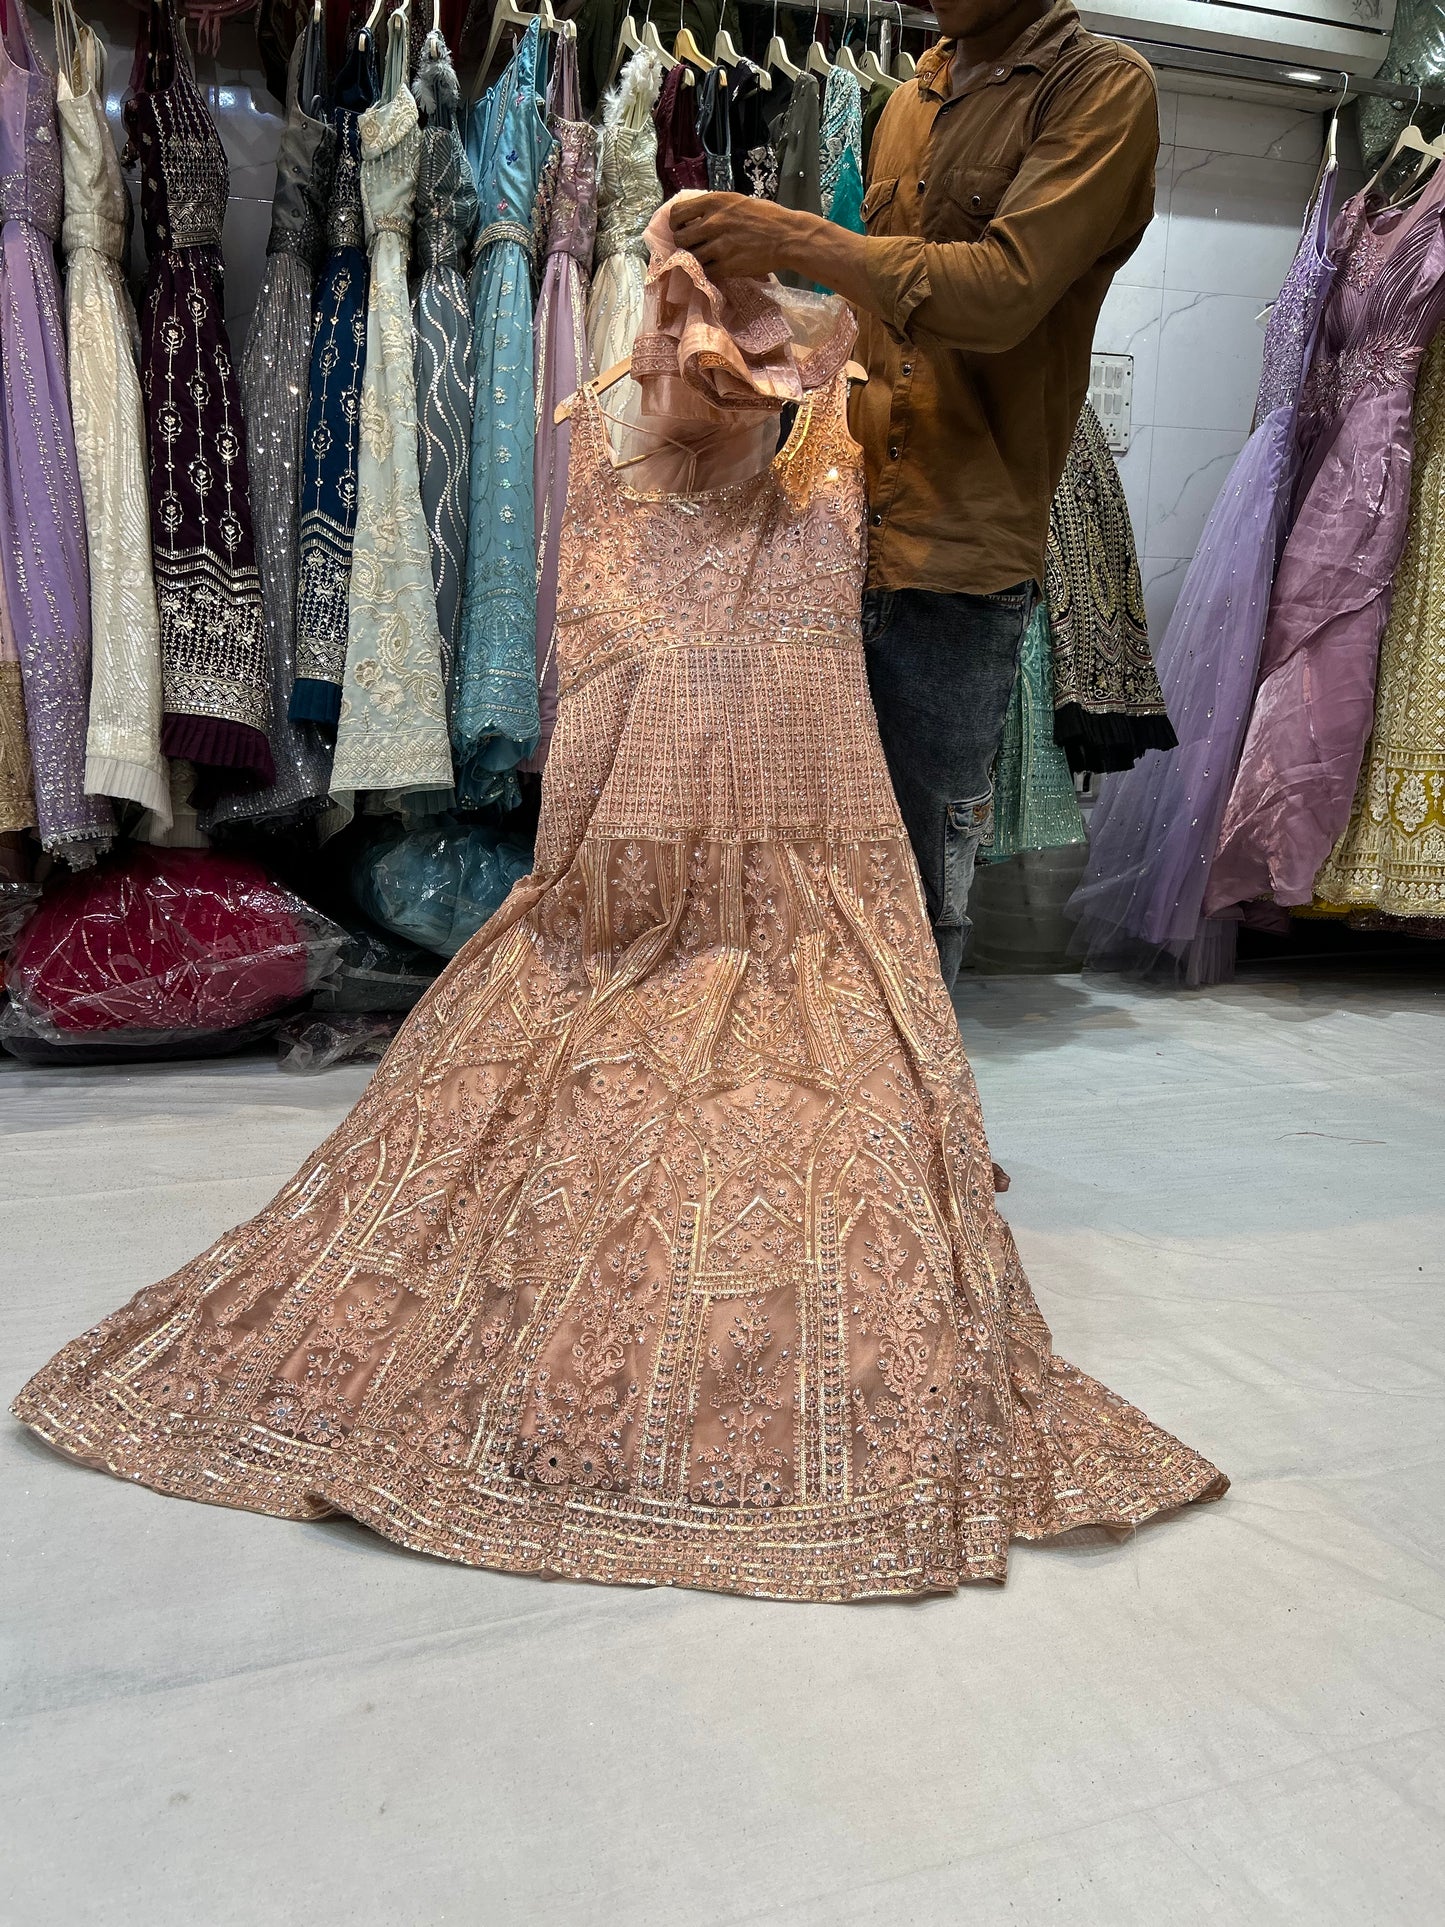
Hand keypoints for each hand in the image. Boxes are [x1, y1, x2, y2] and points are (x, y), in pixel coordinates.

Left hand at [668, 192, 799, 280]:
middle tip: (694, 246)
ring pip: (691, 257)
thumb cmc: (766, 217)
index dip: (676, 224)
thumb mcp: (737, 202)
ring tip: (709, 257)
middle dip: (683, 244)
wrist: (786, 237)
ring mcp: (719, 246)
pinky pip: (706, 272)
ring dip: (696, 259)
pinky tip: (718, 266)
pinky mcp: (726, 266)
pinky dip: (709, 271)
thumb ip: (714, 208)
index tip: (682, 229)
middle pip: (680, 239)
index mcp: (714, 202)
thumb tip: (695, 217)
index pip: (677, 213)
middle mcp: (713, 223)